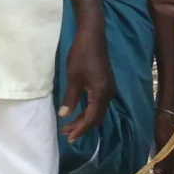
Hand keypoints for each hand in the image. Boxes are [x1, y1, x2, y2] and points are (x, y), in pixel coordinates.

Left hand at [60, 21, 109, 141]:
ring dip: (85, 118)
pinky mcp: (106, 83)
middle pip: (97, 117)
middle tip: (66, 133)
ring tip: (70, 124)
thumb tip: (64, 115)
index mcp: (101, 93)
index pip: (91, 118)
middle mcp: (108, 93)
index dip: (80, 129)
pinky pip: (99, 103)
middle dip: (82, 126)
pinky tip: (80, 110)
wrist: (92, 36)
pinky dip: (89, 110)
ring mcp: (109, 88)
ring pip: (98, 110)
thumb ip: (70, 98)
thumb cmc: (81, 56)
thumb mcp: (73, 78)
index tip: (69, 137)